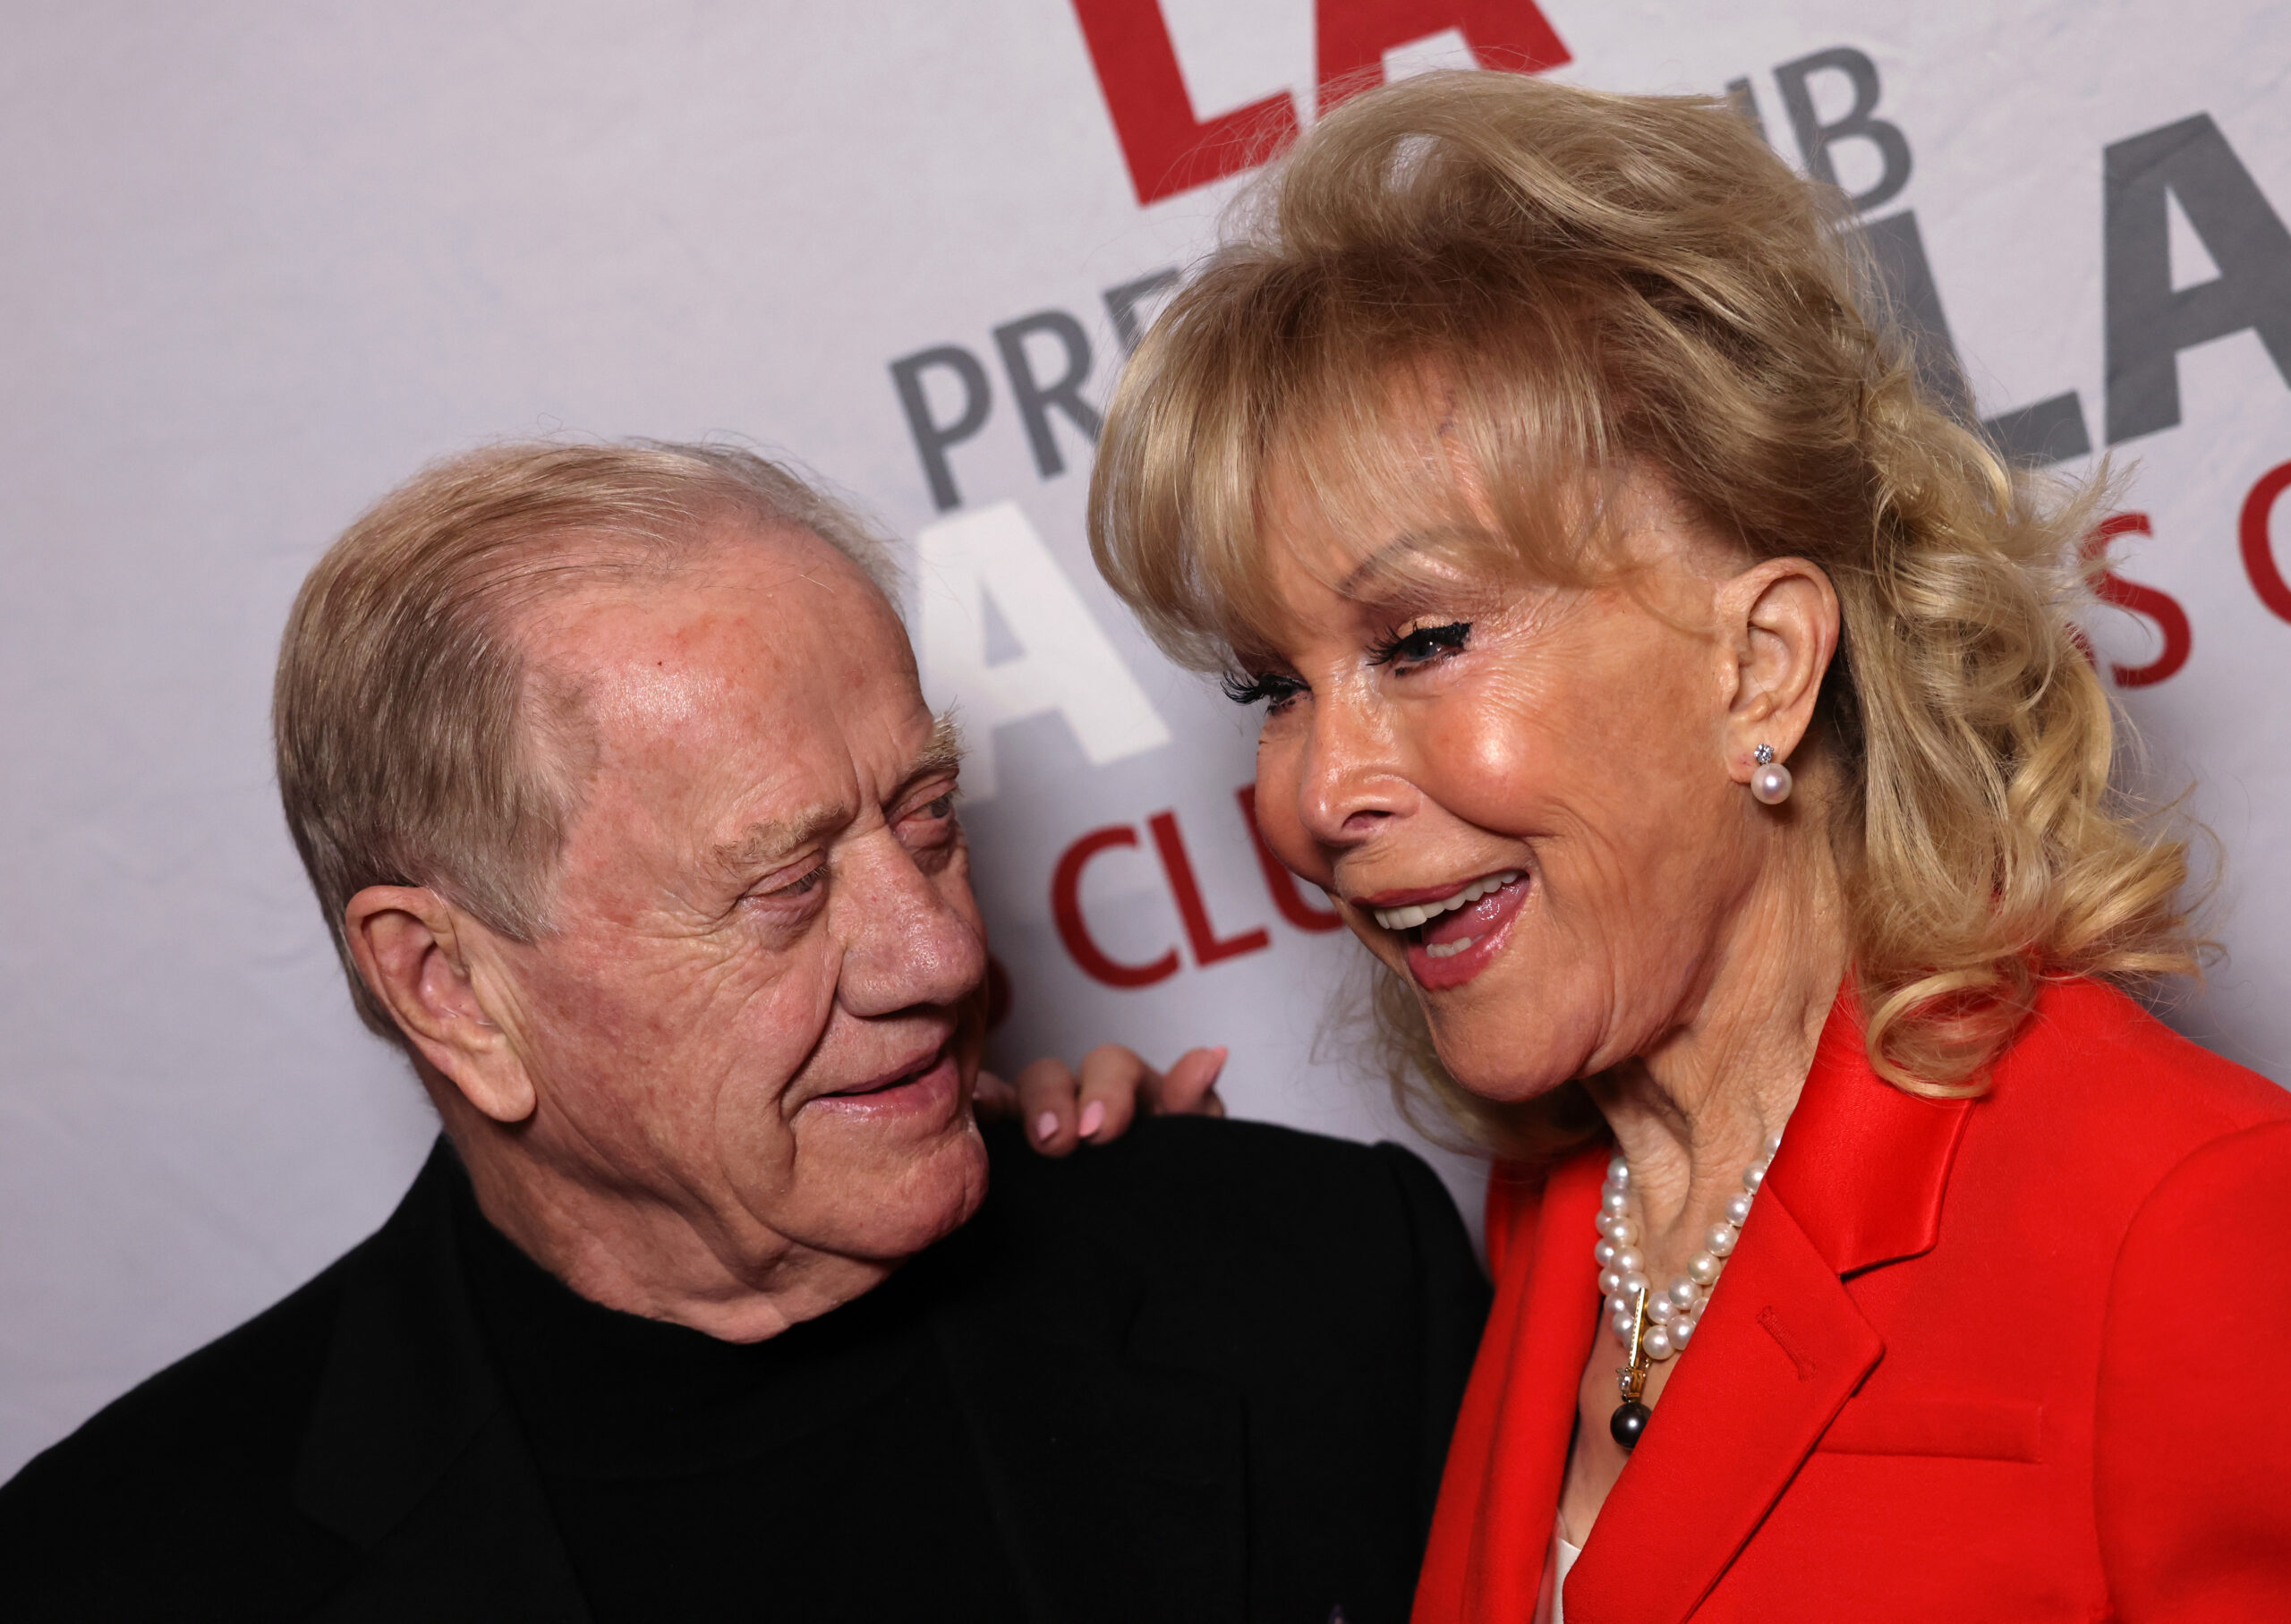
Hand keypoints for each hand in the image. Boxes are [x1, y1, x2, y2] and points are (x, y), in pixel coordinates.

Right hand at [974, 1044, 1228, 1156]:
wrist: (1160, 1250)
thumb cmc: (1178, 1180)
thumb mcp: (1196, 1147)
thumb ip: (1197, 1106)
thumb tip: (1210, 1056)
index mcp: (1129, 1093)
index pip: (1112, 1069)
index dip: (1107, 1090)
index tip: (1101, 1130)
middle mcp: (1077, 1100)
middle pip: (1053, 1075)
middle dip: (1054, 1102)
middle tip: (1062, 1142)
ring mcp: (1038, 1123)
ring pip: (1012, 1098)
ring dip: (1017, 1112)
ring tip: (1024, 1144)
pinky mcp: (1005, 1153)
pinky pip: (980, 1122)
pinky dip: (975, 1110)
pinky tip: (968, 1117)